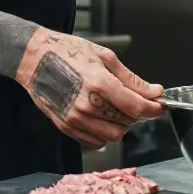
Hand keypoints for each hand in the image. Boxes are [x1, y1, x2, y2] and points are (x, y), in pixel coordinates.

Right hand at [16, 30, 163, 148]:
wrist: (34, 59)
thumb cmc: (67, 52)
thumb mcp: (104, 57)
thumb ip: (131, 79)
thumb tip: (154, 92)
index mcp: (99, 83)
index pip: (137, 107)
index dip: (153, 109)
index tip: (158, 106)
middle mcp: (87, 105)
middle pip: (127, 122)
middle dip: (136, 113)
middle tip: (132, 99)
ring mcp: (75, 119)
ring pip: (113, 135)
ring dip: (121, 124)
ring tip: (113, 107)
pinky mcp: (66, 126)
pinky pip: (96, 141)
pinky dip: (104, 131)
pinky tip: (100, 115)